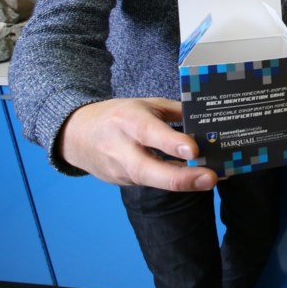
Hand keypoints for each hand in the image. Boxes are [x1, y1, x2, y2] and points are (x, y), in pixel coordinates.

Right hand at [59, 98, 216, 190]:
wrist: (77, 135)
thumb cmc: (119, 115)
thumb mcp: (146, 105)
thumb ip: (176, 112)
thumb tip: (209, 121)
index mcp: (127, 120)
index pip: (148, 133)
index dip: (171, 143)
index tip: (194, 150)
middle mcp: (120, 148)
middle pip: (147, 170)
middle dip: (180, 178)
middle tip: (210, 178)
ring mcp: (119, 170)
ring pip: (150, 180)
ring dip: (181, 183)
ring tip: (209, 180)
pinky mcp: (122, 182)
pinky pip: (151, 183)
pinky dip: (173, 182)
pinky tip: (194, 180)